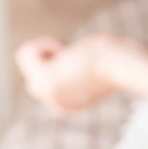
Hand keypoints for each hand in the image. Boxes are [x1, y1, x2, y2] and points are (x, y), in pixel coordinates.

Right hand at [14, 33, 138, 114]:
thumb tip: (48, 71)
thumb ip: (73, 71)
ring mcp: (48, 95)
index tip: (82, 61)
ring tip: (71, 52)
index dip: (58, 58)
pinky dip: (44, 43)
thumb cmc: (113, 59)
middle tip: (78, 56)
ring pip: (26, 60)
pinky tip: (65, 49)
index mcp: (66, 105)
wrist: (122, 64)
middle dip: (50, 53)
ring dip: (47, 47)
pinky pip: (25, 53)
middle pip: (32, 68)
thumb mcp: (92, 67)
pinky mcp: (45, 82)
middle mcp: (55, 104)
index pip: (42, 75)